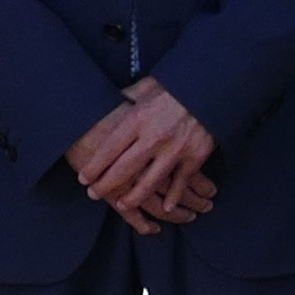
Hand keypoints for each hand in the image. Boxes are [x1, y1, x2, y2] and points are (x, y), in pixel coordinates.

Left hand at [67, 81, 217, 229]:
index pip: (110, 148)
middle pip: (124, 168)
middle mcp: (153, 136)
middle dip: (106, 185)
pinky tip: (164, 208)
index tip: (83, 178)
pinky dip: (173, 198)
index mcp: (138, 118)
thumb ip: (129, 97)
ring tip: (122, 204)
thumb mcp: (147, 86)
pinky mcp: (195, 156)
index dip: (95, 166)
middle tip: (93, 194)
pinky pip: (180, 183)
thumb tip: (113, 99)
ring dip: (133, 197)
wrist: (211, 87)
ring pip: (150, 182)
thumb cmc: (176, 85)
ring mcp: (175, 149)